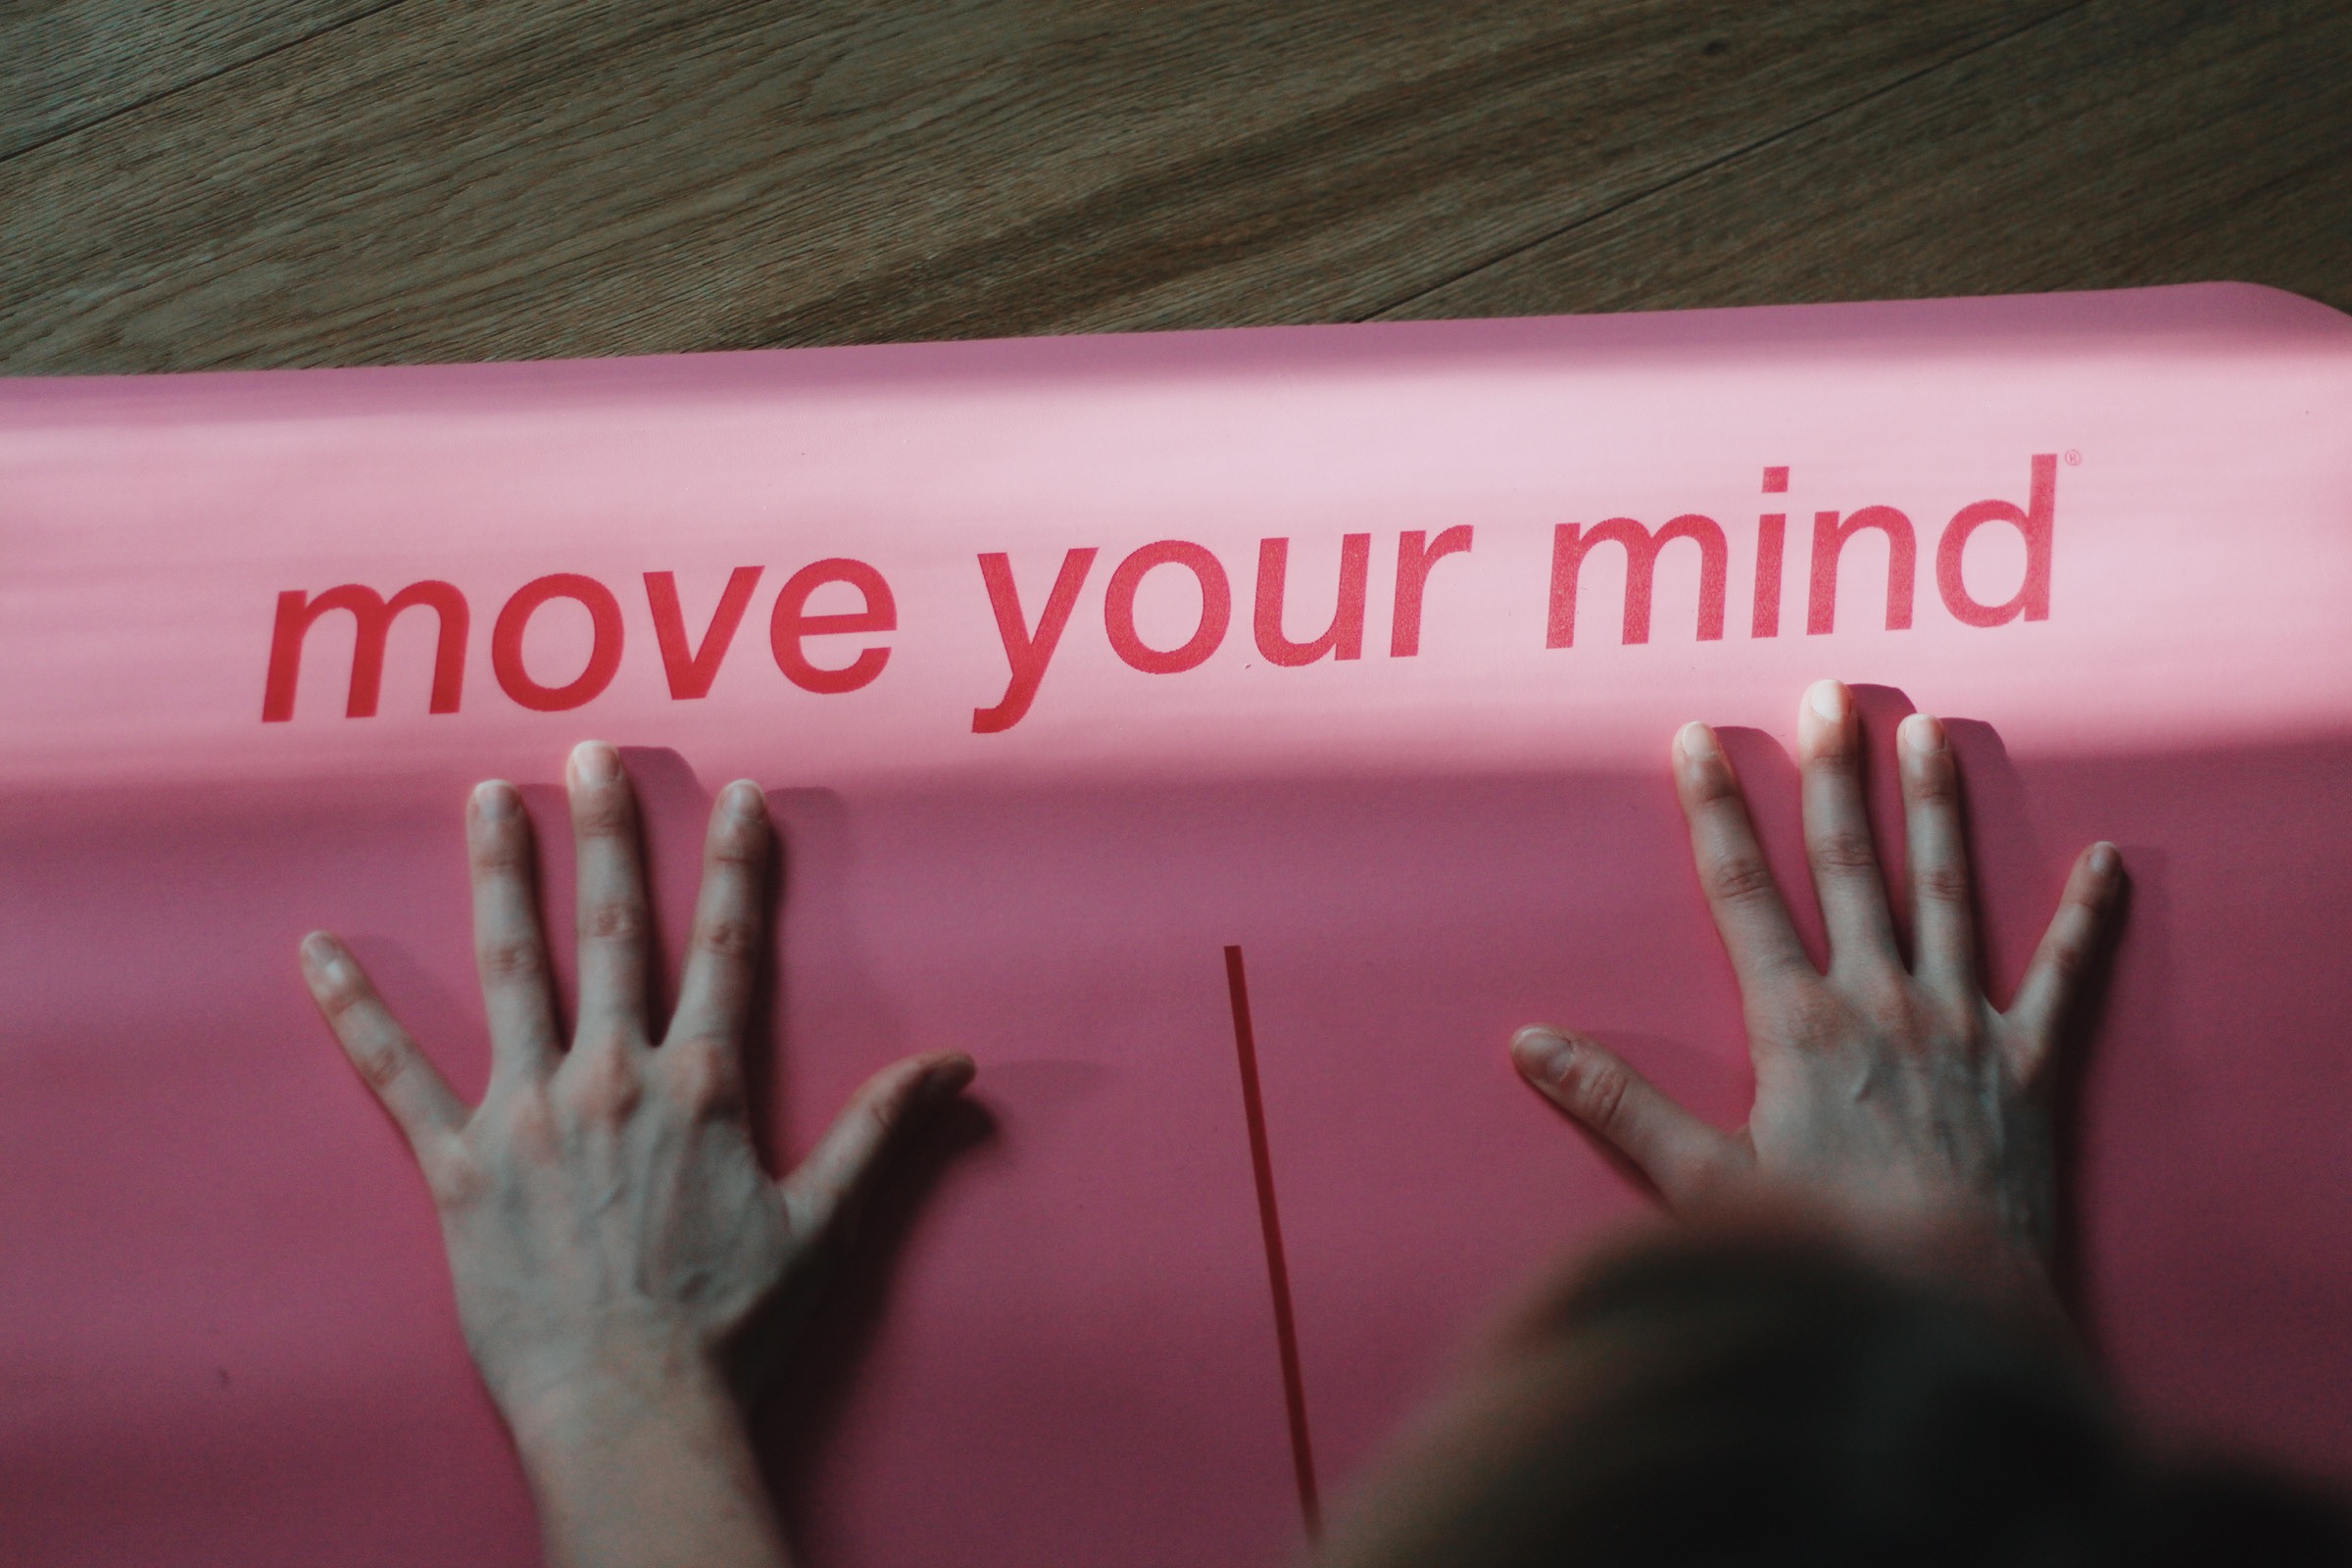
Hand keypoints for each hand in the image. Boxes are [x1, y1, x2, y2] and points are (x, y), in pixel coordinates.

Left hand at [300, 741, 972, 1567]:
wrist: (632, 1405)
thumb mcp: (826, 1223)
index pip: (727, 949)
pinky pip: (393, 1075)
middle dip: (605, 834)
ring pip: (510, 968)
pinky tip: (316, 951)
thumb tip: (957, 1063)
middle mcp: (613, 1075)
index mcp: (702, 1084)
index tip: (734, 795)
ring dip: (500, 875)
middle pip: (612, 930)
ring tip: (486, 799)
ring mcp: (529, 1113)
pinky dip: (353, 1011)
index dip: (734, 866)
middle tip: (588, 756)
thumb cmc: (731, 1324)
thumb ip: (882, 1129)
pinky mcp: (457, 1166)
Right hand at [1511, 680, 2120, 1285]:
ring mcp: (1962, 1025)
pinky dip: (2088, 918)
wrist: (1950, 1304)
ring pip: (1948, 893)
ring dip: (1936, 807)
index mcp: (1797, 1021)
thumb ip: (1617, 1103)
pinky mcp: (2030, 1065)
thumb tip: (1528, 1044)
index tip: (1698, 737)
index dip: (1716, 808)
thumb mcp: (1700, 1182)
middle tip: (1829, 695)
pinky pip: (2065, 977)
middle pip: (1851, 865)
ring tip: (1929, 731)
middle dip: (1834, 774)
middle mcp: (1881, 1000)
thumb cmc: (1822, 1250)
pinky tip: (2108, 859)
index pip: (1743, 890)